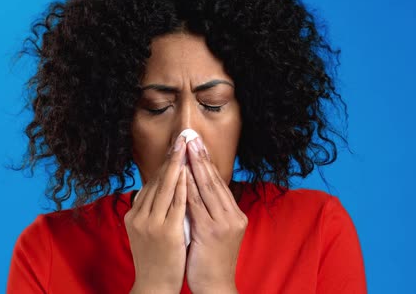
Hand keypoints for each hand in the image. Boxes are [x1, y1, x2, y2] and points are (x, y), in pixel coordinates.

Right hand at [124, 134, 187, 292]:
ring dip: (177, 166)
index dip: (164, 164)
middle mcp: (139, 216)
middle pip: (157, 181)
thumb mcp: (146, 232)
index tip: (174, 148)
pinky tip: (188, 174)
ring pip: (166, 188)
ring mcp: (151, 224)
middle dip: (171, 158)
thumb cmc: (154, 260)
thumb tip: (156, 191)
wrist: (153, 286)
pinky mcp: (165, 233)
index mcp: (134, 215)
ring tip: (185, 147)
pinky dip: (182, 187)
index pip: (151, 183)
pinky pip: (175, 205)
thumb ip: (150, 212)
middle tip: (181, 138)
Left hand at [185, 137, 247, 293]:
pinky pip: (196, 204)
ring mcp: (223, 223)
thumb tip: (195, 190)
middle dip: (201, 157)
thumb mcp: (215, 232)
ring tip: (186, 147)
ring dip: (194, 165)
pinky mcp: (211, 232)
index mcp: (234, 215)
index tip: (197, 144)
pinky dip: (188, 187)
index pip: (219, 183)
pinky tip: (180, 174)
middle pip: (214, 180)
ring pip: (206, 188)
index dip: (207, 162)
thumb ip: (210, 212)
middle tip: (191, 136)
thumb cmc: (211, 261)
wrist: (217, 287)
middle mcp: (232, 216)